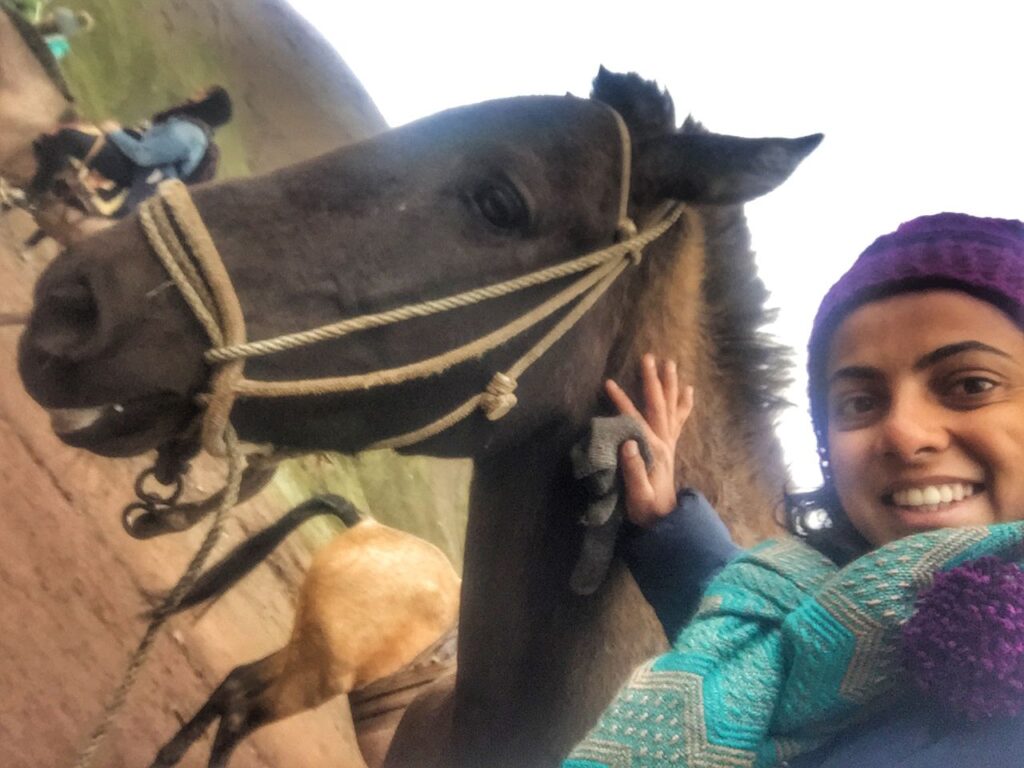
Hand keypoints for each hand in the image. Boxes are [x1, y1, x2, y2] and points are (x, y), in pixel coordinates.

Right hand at [604, 353, 693, 527]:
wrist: (665, 522)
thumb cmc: (647, 509)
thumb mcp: (638, 493)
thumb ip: (633, 469)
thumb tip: (627, 441)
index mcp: (654, 450)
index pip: (636, 419)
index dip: (622, 401)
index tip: (608, 383)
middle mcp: (664, 442)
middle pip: (659, 405)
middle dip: (653, 381)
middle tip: (650, 357)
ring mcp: (669, 444)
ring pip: (671, 408)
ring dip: (670, 385)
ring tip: (670, 365)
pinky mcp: (669, 448)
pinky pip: (679, 419)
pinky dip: (683, 403)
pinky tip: (687, 391)